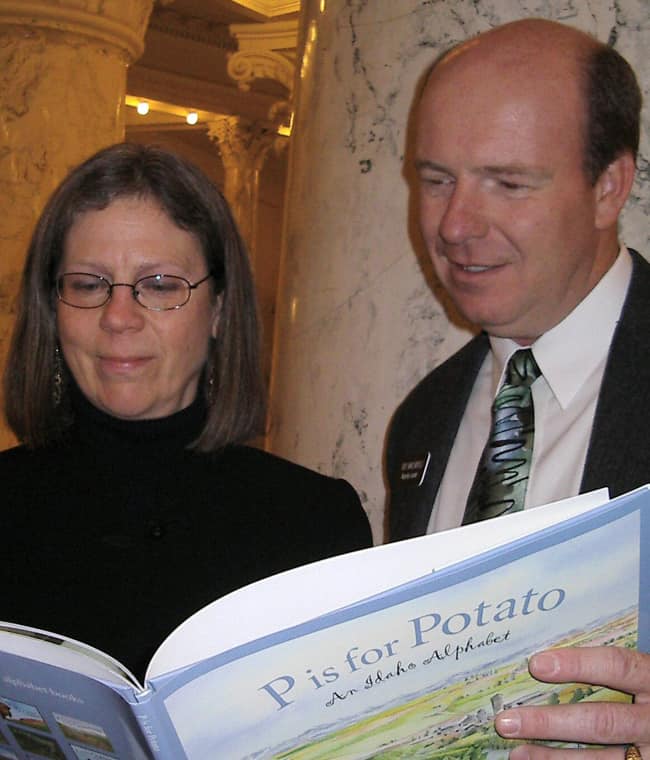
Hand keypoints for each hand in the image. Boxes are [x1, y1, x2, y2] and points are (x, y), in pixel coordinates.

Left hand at [494, 646, 649, 759]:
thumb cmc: (647, 692)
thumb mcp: (639, 677)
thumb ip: (608, 671)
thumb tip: (545, 663)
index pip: (617, 666)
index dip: (578, 664)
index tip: (536, 665)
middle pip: (601, 722)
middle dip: (550, 723)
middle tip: (507, 721)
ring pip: (603, 759)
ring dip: (554, 757)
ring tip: (517, 752)